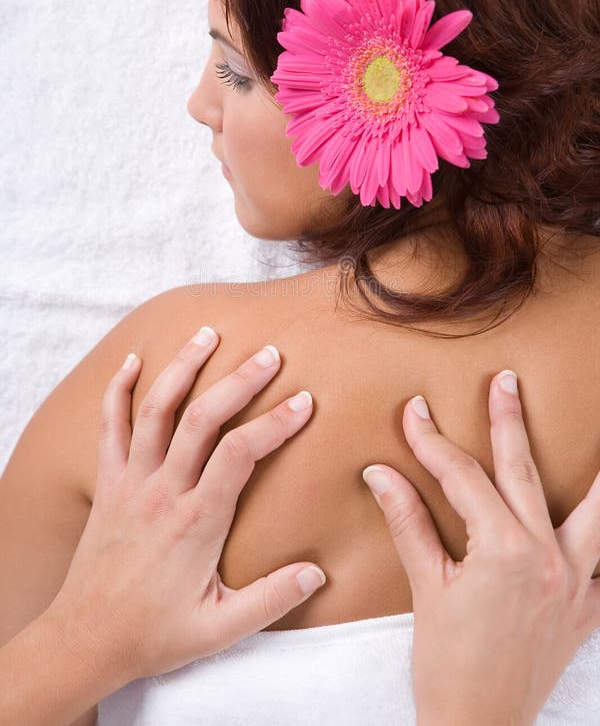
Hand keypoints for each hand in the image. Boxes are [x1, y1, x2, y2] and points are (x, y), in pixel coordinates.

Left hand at [47, 329, 325, 684]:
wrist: (85, 639)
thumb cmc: (155, 633)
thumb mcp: (219, 630)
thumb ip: (271, 599)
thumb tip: (319, 572)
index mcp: (197, 520)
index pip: (241, 454)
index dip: (275, 422)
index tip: (304, 402)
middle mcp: (163, 491)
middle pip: (202, 419)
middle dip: (238, 381)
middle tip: (269, 353)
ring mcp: (131, 482)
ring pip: (155, 410)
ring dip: (182, 369)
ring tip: (208, 335)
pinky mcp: (108, 483)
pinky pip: (109, 427)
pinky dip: (119, 390)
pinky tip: (133, 362)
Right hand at [363, 371, 599, 725]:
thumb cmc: (448, 664)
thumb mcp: (426, 587)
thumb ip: (409, 521)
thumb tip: (381, 474)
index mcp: (502, 549)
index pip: (464, 477)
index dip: (433, 442)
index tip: (415, 414)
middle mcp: (547, 557)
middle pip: (523, 472)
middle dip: (508, 422)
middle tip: (505, 383)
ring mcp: (575, 582)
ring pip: (594, 512)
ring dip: (595, 474)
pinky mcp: (587, 607)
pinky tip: (598, 514)